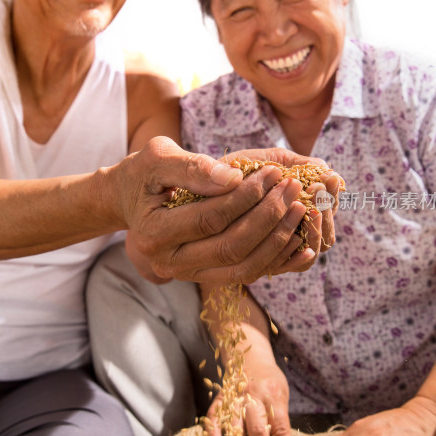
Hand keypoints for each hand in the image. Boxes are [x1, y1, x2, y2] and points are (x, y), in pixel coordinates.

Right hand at [119, 138, 323, 283]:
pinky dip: (278, 262)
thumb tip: (233, 178)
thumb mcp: (158, 157)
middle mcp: (169, 263)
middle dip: (268, 217)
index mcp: (153, 233)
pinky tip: (304, 247)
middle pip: (231, 247)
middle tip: (293, 188)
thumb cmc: (144, 172)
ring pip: (243, 268)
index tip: (274, 172)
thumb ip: (192, 166)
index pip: (211, 218)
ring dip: (278, 240)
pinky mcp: (206, 277)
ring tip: (302, 210)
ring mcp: (188, 275)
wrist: (131, 200)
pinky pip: (247, 275)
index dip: (247, 196)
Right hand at [205, 362, 294, 435]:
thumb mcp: (282, 396)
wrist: (250, 356)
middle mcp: (254, 396)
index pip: (281, 429)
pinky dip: (212, 435)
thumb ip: (279, 421)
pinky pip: (215, 418)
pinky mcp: (221, 398)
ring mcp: (235, 397)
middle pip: (258, 428)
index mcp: (274, 396)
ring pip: (236, 425)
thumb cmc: (270, 382)